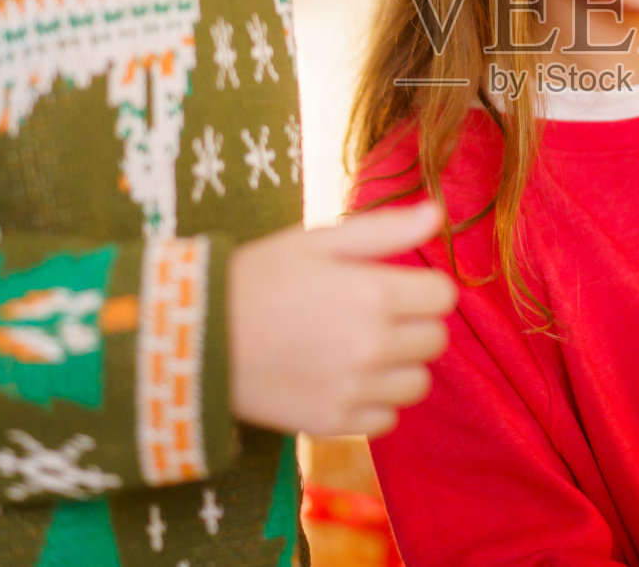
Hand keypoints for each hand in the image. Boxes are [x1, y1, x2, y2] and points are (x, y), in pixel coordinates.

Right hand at [227, 201, 456, 436]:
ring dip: (398, 365)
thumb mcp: (319, 240)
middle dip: (413, 323)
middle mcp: (372, 345)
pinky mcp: (334, 423)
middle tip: (370, 315)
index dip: (422, 287)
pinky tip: (342, 379)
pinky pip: (387, 419)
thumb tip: (436, 213)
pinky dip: (373, 402)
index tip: (393, 286)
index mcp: (373, 293)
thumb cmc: (259, 276)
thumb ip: (384, 229)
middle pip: (435, 339)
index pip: (443, 296)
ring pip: (417, 382)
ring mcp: (354, 389)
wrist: (195, 336)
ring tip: (357, 348)